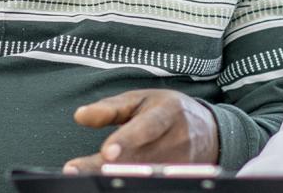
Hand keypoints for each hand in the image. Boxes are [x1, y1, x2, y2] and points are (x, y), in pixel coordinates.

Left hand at [59, 89, 217, 173]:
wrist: (206, 129)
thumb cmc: (166, 111)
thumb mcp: (140, 99)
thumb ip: (110, 108)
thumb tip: (80, 116)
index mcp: (167, 112)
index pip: (147, 127)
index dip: (127, 140)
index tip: (106, 152)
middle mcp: (178, 139)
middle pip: (140, 158)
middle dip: (107, 166)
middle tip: (76, 170)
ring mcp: (181, 163)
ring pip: (145, 175)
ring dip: (114, 178)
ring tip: (86, 177)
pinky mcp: (181, 177)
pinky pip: (151, 183)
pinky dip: (129, 183)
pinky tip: (110, 183)